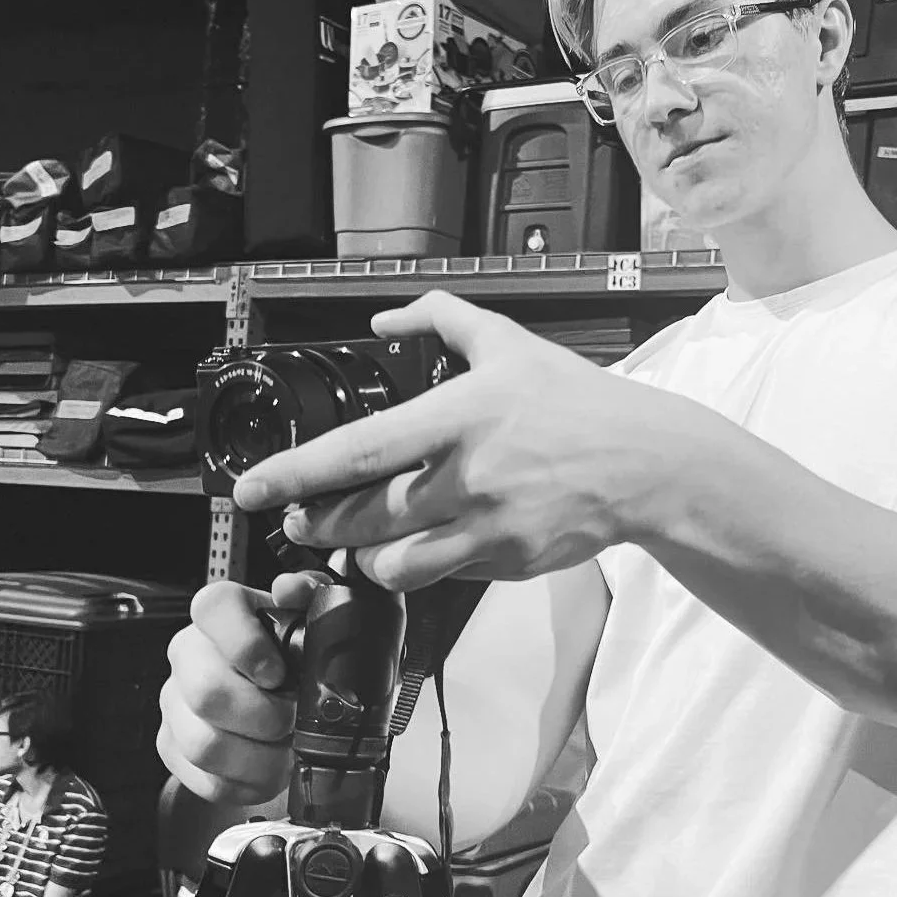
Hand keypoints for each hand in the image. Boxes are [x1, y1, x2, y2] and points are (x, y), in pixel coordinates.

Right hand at [156, 573, 323, 804]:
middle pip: (208, 692)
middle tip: (293, 721)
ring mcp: (175, 702)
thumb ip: (307, 596)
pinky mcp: (172, 746)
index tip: (278, 673)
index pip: (214, 608)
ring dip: (258, 757)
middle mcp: (189, 653)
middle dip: (263, 717)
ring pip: (205, 744)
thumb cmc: (294, 657)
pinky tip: (267, 769)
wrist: (278, 702)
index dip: (246, 643)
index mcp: (221, 614)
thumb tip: (289, 588)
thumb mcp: (310, 621)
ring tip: (285, 751)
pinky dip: (245, 782)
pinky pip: (203, 778)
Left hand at [232, 291, 691, 591]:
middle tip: (296, 519)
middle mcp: (465, 478)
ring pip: (392, 565)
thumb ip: (442, 318)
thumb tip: (386, 318)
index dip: (294, 475)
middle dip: (314, 524)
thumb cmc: (577, 403)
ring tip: (351, 542)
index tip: (252, 488)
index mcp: (457, 418)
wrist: (644, 464)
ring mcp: (486, 529)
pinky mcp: (504, 564)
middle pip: (360, 519)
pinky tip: (412, 549)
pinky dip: (413, 568)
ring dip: (359, 557)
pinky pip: (439, 578)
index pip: (355, 453)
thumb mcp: (509, 343)